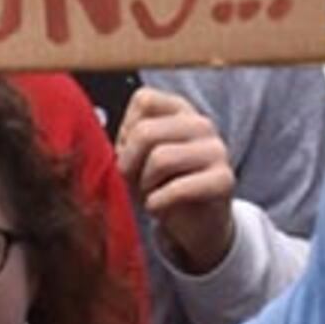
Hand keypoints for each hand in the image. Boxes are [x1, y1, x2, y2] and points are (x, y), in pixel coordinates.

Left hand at [115, 88, 238, 274]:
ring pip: (160, 158)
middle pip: (145, 132)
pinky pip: (178, 188)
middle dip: (129, 163)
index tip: (129, 154)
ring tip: (147, 194)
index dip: (126, 130)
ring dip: (143, 185)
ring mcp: (216, 150)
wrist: (195, 223)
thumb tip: (100, 137)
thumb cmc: (161, 184)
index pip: (144, 100)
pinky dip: (157, 203)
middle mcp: (201, 123)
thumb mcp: (138, 157)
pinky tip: (157, 208)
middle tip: (131, 182)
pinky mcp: (224, 179)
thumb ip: (125, 140)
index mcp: (179, 109)